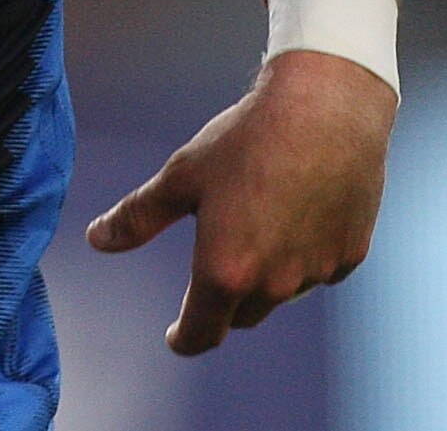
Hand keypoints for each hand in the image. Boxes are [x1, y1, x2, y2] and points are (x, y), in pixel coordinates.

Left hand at [85, 50, 394, 354]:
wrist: (326, 108)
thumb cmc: (246, 138)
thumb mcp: (181, 176)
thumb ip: (138, 216)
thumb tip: (96, 240)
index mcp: (225, 271)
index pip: (202, 333)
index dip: (185, 338)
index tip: (176, 335)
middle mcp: (273, 285)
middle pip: (242, 314)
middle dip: (223, 299)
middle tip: (215, 265)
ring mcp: (316, 272)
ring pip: (281, 292)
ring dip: (265, 276)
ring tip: (257, 223)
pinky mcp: (350, 255)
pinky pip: (319, 269)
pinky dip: (302, 256)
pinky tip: (297, 215)